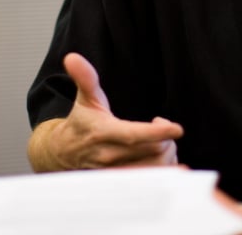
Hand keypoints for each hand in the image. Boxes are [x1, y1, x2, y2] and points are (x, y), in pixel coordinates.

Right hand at [27, 52, 183, 171]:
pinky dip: (164, 170)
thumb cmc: (81, 123)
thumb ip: (84, 77)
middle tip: (162, 126)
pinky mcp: (122, 183)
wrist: (64, 154)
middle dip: (166, 138)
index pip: (133, 135)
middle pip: (152, 151)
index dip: (157, 132)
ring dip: (168, 154)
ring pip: (155, 169)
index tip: (177, 128)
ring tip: (161, 141)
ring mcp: (116, 173)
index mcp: (102, 132)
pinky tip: (162, 157)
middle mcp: (109, 156)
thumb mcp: (84, 98)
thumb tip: (72, 57)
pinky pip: (151, 182)